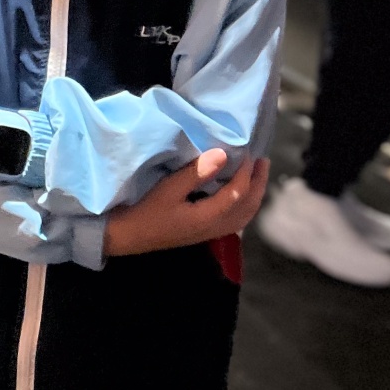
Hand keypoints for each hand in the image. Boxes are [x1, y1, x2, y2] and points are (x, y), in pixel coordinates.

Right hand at [104, 150, 269, 256]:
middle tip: (263, 161)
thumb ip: (195, 173)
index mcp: (207, 216)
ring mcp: (210, 233)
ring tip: (256, 176)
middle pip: (248, 207)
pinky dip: (244, 206)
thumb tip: (223, 155)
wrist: (126, 237)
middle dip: (258, 183)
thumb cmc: (143, 211)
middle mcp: (214, 227)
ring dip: (254, 195)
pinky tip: (239, 196)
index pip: (238, 193)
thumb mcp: (166, 189)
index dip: (246, 172)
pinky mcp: (203, 233)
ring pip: (244, 216)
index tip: (248, 152)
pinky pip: (235, 220)